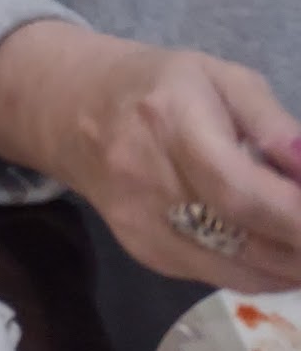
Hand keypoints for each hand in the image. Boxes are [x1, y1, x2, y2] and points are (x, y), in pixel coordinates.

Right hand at [0, 22, 300, 289]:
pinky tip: (271, 246)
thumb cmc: (157, 83)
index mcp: (168, 121)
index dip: (295, 217)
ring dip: (287, 267)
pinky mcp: (141, 251)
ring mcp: (140, 224)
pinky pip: (216, 276)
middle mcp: (147, 180)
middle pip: (242, 240)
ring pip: (235, 271)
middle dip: (300, 247)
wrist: (71, 109)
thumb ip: (270, 120)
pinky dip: (257, 270)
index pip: (238, 189)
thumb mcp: (218, 75)